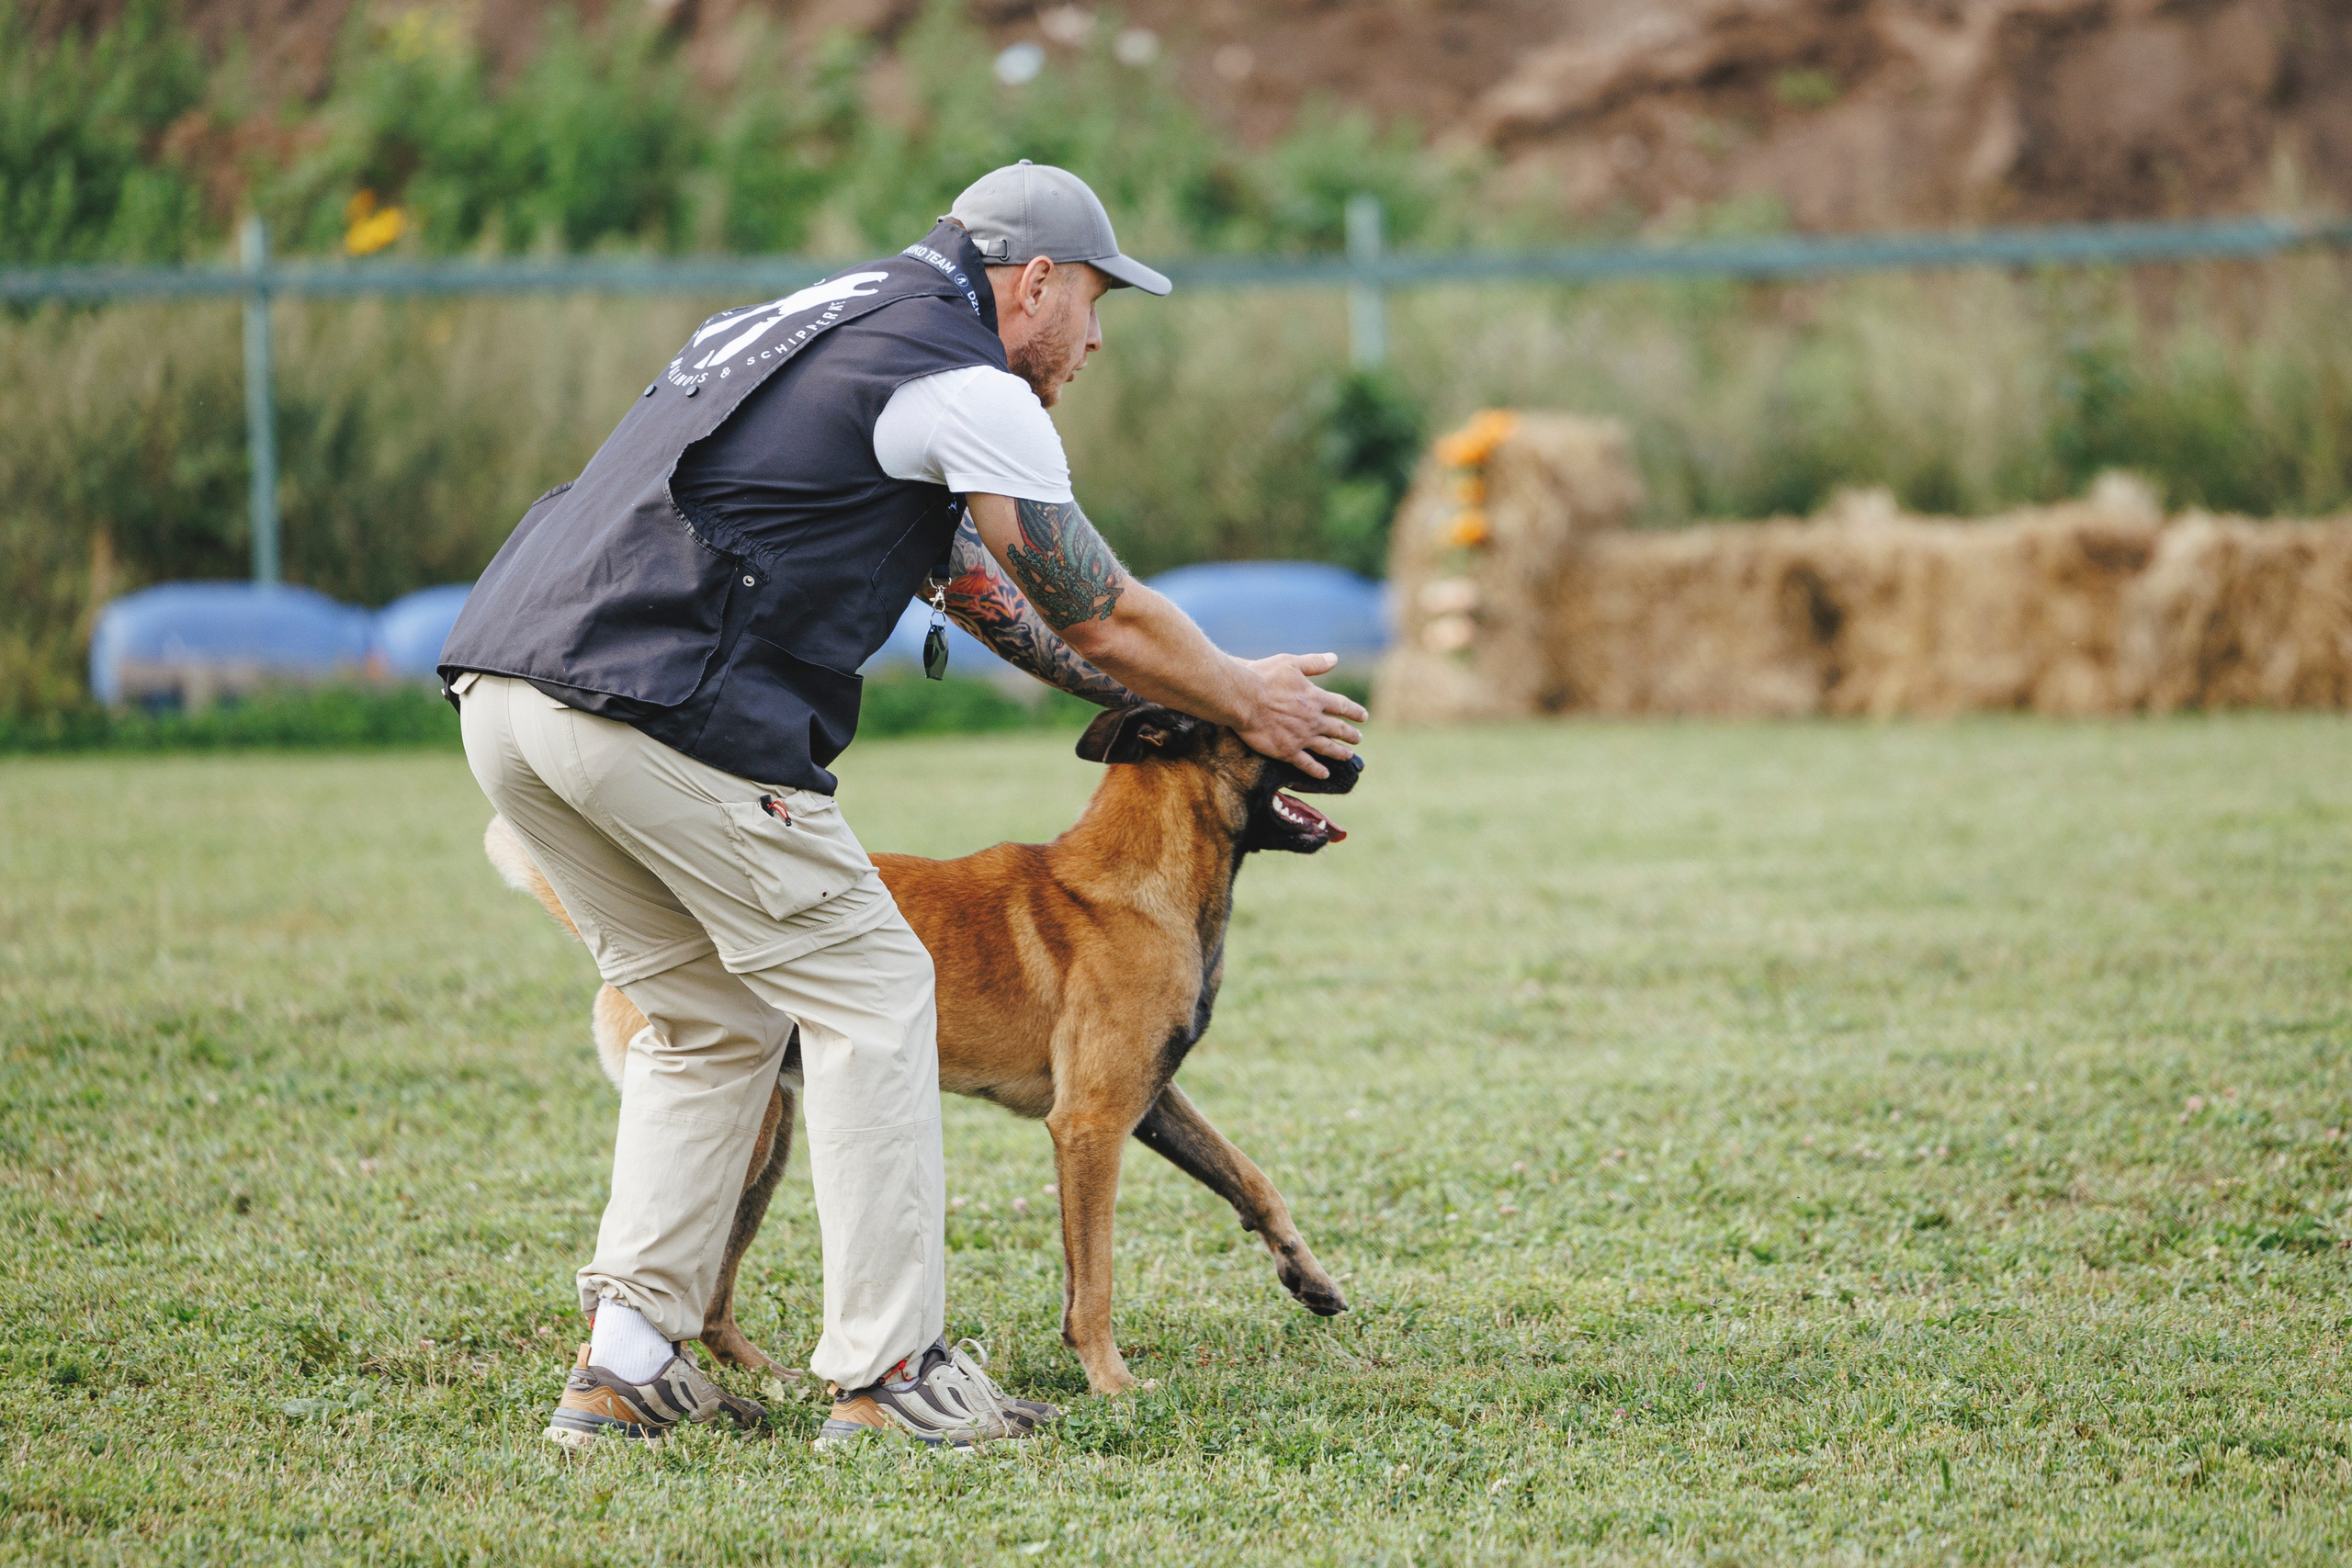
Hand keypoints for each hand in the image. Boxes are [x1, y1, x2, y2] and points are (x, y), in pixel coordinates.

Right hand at [1235, 653, 1366, 778]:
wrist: (1243, 698)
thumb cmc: (1263, 677)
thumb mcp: (1291, 663)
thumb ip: (1314, 663)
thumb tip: (1335, 659)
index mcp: (1315, 698)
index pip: (1341, 706)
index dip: (1354, 711)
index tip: (1364, 716)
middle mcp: (1313, 719)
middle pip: (1338, 729)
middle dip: (1351, 734)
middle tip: (1359, 738)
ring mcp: (1302, 737)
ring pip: (1327, 747)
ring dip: (1340, 752)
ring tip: (1349, 755)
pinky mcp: (1287, 751)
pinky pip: (1307, 764)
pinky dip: (1317, 770)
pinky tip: (1325, 774)